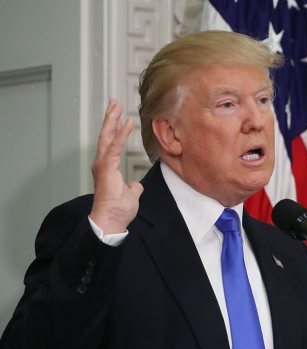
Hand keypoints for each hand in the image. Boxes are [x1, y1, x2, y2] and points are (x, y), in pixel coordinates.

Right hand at [88, 99, 143, 233]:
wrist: (111, 220)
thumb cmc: (117, 211)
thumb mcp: (130, 196)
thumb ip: (132, 188)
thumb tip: (136, 186)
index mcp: (107, 167)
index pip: (111, 143)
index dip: (115, 129)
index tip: (120, 116)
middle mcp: (102, 163)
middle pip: (106, 135)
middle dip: (110, 117)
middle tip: (114, 102)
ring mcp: (103, 164)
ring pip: (107, 136)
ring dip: (112, 119)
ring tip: (116, 105)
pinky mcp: (107, 168)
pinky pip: (115, 147)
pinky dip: (121, 134)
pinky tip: (126, 122)